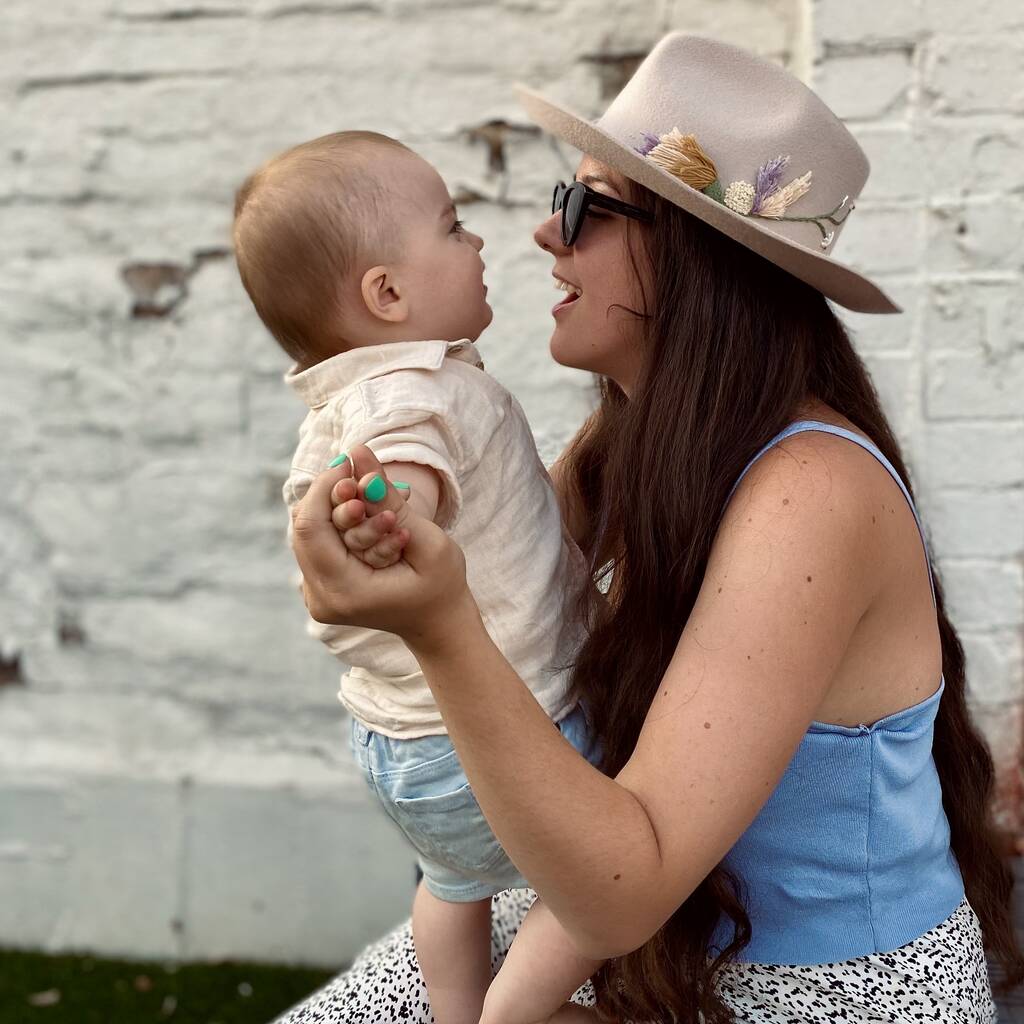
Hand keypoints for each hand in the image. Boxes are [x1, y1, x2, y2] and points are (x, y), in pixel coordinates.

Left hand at [290, 445, 474, 649]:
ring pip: (308, 532)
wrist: (438, 624)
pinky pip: (318, 543)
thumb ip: (387, 498)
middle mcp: (320, 597)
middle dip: (329, 494)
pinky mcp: (321, 587)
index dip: (325, 487)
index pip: (310, 527)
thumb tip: (357, 452)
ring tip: (367, 494)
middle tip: (361, 475)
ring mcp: (317, 595)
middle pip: (303, 528)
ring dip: (333, 506)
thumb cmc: (442, 585)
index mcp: (344, 591)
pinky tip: (362, 514)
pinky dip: (336, 522)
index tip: (351, 463)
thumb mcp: (424, 539)